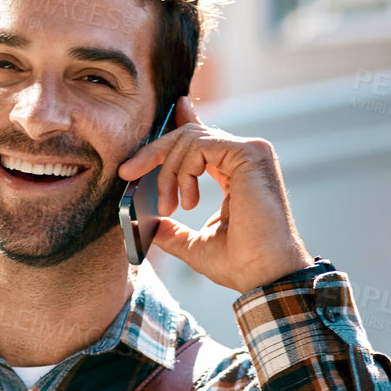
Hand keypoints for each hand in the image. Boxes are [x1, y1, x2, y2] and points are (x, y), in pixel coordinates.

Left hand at [116, 95, 312, 291]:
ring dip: (167, 173)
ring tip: (169, 207)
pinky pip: (198, 145)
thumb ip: (169, 229)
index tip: (166, 114)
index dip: (183, 122)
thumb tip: (143, 224)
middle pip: (189, 135)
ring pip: (189, 139)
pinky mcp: (249, 153)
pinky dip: (181, 171)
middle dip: (153, 152)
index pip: (204, 137)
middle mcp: (246, 156)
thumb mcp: (192, 244)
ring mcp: (250, 152)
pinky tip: (185, 199)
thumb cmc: (239, 262)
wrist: (262, 275)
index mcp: (236, 172)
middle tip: (128, 172)